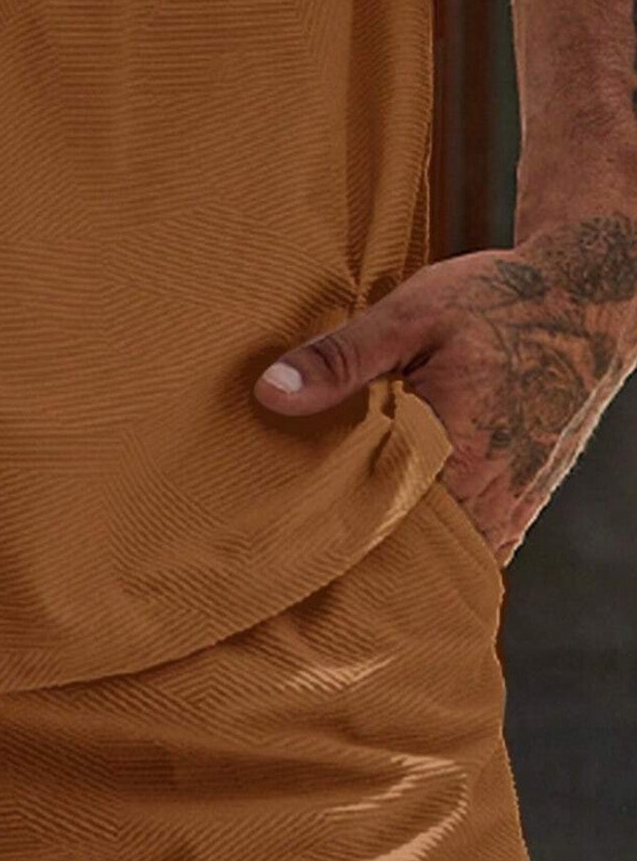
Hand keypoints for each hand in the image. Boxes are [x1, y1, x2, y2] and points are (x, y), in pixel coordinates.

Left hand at [253, 215, 636, 563]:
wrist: (589, 299)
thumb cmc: (504, 302)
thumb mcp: (414, 312)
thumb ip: (342, 357)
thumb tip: (271, 392)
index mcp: (455, 456)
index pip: (373, 531)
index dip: (322, 545)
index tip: (277, 549)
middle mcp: (487, 498)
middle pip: (400, 559)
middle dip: (349, 558)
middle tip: (290, 557)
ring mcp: (507, 512)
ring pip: (432, 561)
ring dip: (388, 554)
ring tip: (331, 548)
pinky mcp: (517, 510)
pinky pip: (462, 551)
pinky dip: (424, 545)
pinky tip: (384, 531)